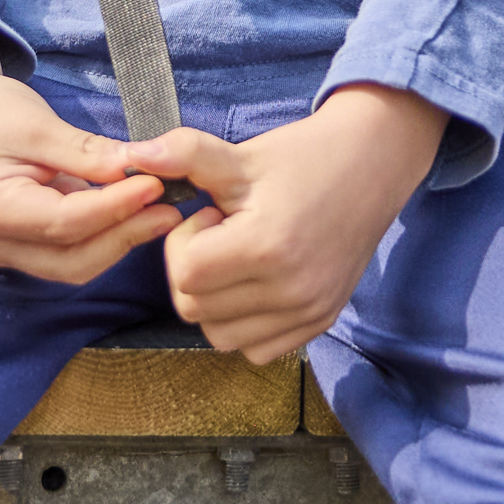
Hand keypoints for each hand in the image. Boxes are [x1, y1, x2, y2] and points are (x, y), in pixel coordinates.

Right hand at [0, 7, 177, 283]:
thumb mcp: (36, 123)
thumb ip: (86, 154)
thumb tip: (137, 171)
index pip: (66, 224)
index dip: (117, 207)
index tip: (156, 183)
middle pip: (72, 261)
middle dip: (124, 236)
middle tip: (169, 207)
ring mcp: (1, 249)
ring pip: (71, 264)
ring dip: (116, 240)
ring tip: (158, 209)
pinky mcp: (15, 244)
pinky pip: (64, 252)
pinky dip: (99, 235)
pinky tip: (129, 210)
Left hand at [130, 84, 442, 367]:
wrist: (373, 164)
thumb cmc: (302, 157)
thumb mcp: (240, 155)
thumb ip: (184, 155)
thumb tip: (131, 155)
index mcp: (267, 247)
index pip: (186, 274)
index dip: (183, 241)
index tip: (210, 214)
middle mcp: (290, 290)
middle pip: (195, 309)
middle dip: (193, 268)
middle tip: (223, 232)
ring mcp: (308, 312)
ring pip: (219, 336)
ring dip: (214, 300)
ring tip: (240, 256)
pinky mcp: (319, 322)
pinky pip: (256, 348)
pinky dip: (244, 323)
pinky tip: (256, 282)